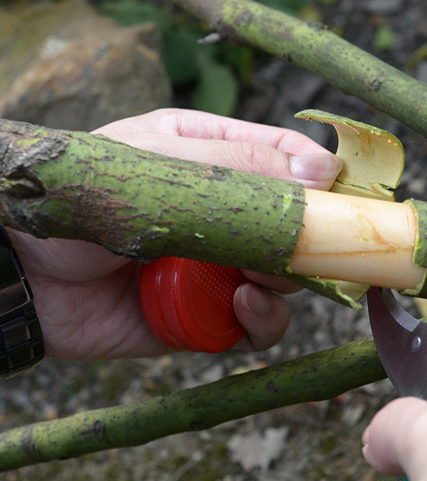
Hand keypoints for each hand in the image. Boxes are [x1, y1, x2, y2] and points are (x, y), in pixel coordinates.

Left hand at [9, 108, 341, 359]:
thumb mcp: (158, 164)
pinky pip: (256, 325)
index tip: (340, 196)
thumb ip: (241, 165)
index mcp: (212, 156)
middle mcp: (223, 212)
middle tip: (296, 249)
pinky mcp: (203, 315)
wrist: (15, 272)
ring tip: (253, 282)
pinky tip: (241, 309)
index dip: (322, 175)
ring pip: (286, 279)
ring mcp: (215, 266)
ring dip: (284, 282)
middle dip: (305, 239)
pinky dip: (261, 321)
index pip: (289, 156)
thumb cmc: (78, 197)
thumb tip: (324, 169)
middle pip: (298, 225)